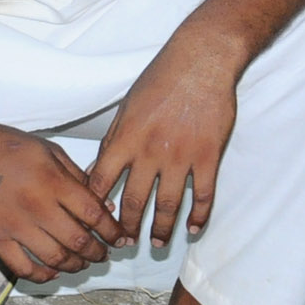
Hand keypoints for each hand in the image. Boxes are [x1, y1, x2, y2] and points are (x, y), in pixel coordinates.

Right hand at [0, 122, 127, 283]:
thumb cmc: (5, 146)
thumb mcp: (48, 150)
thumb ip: (77, 177)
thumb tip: (102, 204)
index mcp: (53, 181)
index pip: (94, 214)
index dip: (112, 231)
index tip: (119, 238)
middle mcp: (36, 205)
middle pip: (78, 241)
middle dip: (98, 252)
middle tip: (104, 254)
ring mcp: (15, 225)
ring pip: (55, 258)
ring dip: (75, 265)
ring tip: (82, 263)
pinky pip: (24, 267)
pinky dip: (43, 275)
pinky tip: (52, 272)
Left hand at [87, 38, 239, 247]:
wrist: (201, 60)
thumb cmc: (160, 79)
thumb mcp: (126, 106)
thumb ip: (113, 140)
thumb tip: (96, 171)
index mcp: (126, 137)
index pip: (103, 181)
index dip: (97, 207)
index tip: (96, 223)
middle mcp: (151, 150)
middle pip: (136, 200)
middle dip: (128, 227)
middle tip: (125, 244)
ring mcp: (181, 155)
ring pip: (168, 204)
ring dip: (161, 228)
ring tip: (156, 242)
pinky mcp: (208, 155)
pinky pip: (203, 194)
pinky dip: (199, 215)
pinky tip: (194, 228)